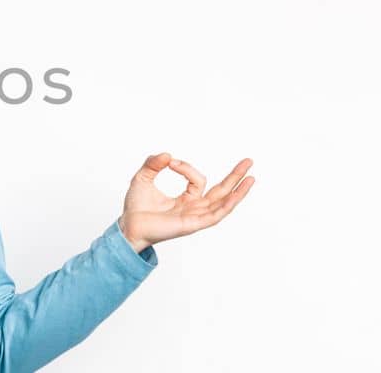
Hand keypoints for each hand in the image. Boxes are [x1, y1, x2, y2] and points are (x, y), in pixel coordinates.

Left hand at [119, 153, 255, 251]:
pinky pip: (215, 215)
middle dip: (235, 176)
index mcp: (186, 200)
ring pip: (223, 203)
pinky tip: (237, 194)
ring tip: (251, 177)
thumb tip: (167, 154)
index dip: (185, 167)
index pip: (197, 180)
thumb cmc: (135, 207)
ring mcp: (195, 217)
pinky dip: (228, 204)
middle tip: (249, 161)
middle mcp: (194, 209)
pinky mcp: (193, 225)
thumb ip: (153, 164)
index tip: (169, 161)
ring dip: (238, 190)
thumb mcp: (143, 178)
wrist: (128, 226)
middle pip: (221, 191)